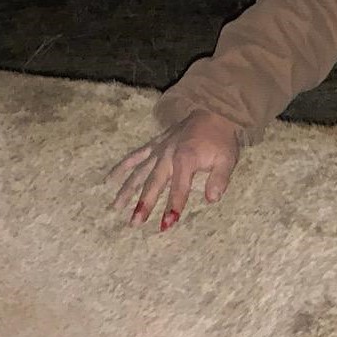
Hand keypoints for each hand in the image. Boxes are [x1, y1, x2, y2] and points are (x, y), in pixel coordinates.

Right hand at [107, 110, 242, 229]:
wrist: (214, 112)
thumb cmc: (221, 140)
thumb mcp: (227, 159)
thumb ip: (219, 179)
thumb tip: (212, 199)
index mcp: (186, 159)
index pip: (179, 187)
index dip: (174, 205)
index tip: (167, 224)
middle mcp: (168, 154)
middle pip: (154, 182)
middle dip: (144, 203)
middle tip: (135, 222)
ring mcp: (159, 149)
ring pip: (140, 171)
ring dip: (127, 189)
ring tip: (116, 207)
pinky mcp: (154, 144)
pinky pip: (135, 156)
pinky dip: (122, 167)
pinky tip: (109, 179)